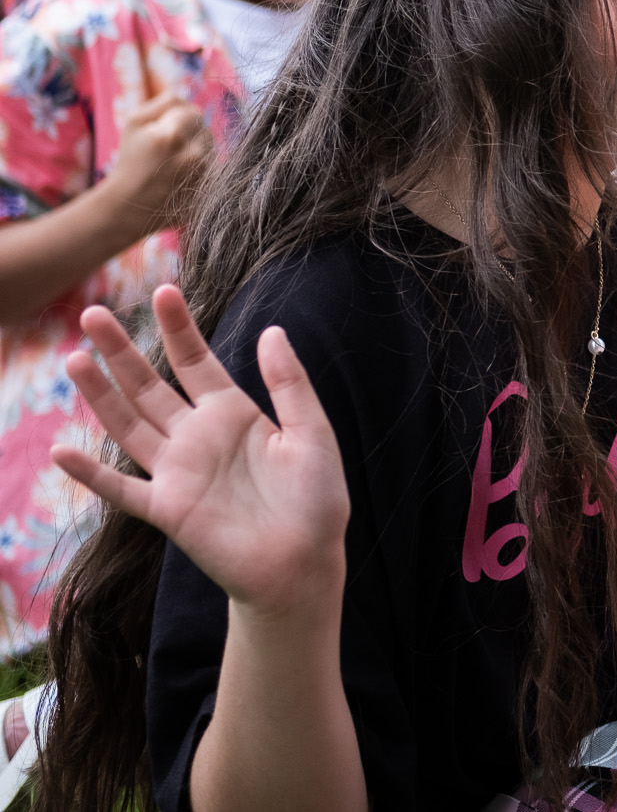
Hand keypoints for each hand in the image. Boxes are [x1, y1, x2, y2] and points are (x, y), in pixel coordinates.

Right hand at [51, 287, 349, 618]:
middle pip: (150, 385)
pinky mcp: (168, 510)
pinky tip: (63, 450)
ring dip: (100, 396)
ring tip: (75, 359)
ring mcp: (178, 472)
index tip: (163, 290)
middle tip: (91, 313)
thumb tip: (272, 329)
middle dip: (122, 350)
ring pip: (129, 426)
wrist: (305, 564)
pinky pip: (122, 489)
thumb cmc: (316, 500)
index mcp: (233, 413)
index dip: (179, 328)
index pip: (196, 361)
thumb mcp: (312, 432)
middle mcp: (198, 437)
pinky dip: (90, 473)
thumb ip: (289, 384)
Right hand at [101, 90, 212, 235]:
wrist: (131, 205)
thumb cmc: (130, 160)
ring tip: (172, 163)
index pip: (192, 112)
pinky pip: (214, 167)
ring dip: (196, 150)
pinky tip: (180, 175)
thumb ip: (163, 102)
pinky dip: (201, 168)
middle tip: (168, 148)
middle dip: (189, 134)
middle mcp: (194, 156)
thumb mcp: (134, 123)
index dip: (178, 119)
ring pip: (211, 149)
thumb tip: (186, 93)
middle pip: (205, 130)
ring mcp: (205, 176)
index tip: (165, 130)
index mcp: (172, 136)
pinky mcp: (211, 190)